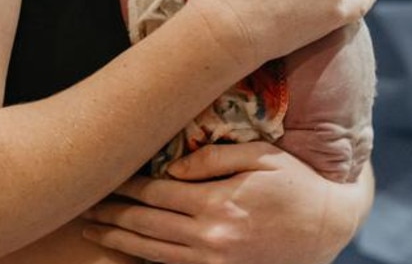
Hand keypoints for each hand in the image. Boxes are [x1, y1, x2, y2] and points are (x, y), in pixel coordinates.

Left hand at [82, 142, 370, 263]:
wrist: (329, 226)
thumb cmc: (296, 182)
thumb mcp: (260, 157)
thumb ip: (213, 158)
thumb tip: (173, 168)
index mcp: (217, 204)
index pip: (157, 194)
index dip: (126, 186)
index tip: (103, 175)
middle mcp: (210, 238)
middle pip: (147, 226)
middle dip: (112, 215)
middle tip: (82, 206)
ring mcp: (215, 261)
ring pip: (154, 252)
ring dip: (120, 241)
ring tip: (93, 231)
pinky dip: (147, 260)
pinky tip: (128, 251)